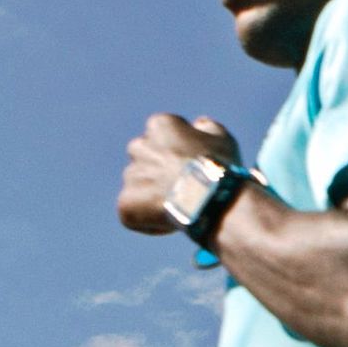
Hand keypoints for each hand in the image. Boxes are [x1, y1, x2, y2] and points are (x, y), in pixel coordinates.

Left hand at [116, 115, 240, 235]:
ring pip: (137, 185)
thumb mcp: (221, 138)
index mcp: (160, 126)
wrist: (210, 200)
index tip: (189, 165)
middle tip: (179, 187)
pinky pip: (132, 211)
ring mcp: (131, 176)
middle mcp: (139, 146)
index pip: (161, 135)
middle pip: (143, 157)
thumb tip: (199, 124)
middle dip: (156, 170)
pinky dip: (146, 218)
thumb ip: (206, 127)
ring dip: (152, 195)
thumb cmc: (218, 168)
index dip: (176, 152)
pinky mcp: (126, 202)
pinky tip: (170, 221)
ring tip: (177, 207)